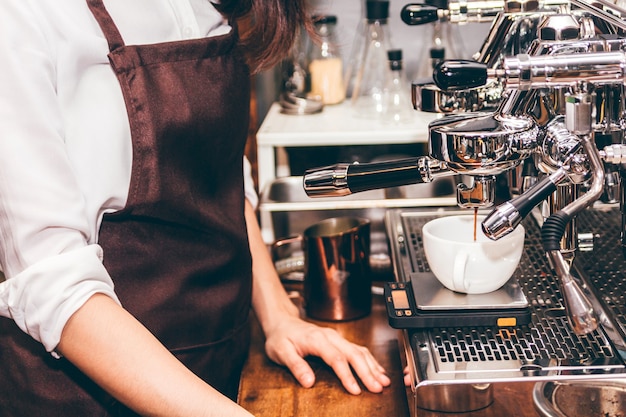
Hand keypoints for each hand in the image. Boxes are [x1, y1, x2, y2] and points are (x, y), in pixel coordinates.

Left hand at [263, 316, 390, 394]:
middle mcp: (330, 336)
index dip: (347, 375)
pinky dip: (370, 360)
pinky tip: (378, 370)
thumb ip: (295, 366)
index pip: (336, 358)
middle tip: (378, 388)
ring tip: (384, 382)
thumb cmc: (280, 338)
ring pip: (359, 351)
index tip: (356, 390)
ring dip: (372, 366)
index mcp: (317, 339)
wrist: (282, 323)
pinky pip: (358, 349)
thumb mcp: (281, 352)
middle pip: (354, 354)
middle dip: (368, 372)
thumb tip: (308, 382)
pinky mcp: (339, 340)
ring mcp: (336, 337)